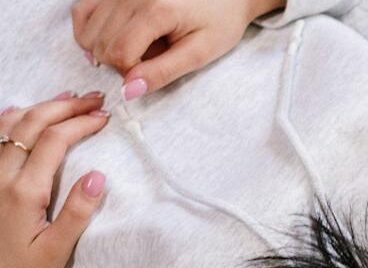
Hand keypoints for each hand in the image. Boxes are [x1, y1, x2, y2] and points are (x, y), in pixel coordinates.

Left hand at [0, 93, 111, 267]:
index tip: (106, 117)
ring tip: (66, 99)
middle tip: (94, 99)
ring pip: (8, 127)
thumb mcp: (57, 252)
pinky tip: (18, 112)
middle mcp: (1, 178)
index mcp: (24, 192)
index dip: (81, 123)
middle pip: (31, 125)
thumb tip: (98, 176)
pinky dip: (7, 120)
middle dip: (63, 106)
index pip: (55, 141)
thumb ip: (77, 212)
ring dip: (39, 107)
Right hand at [72, 0, 286, 100]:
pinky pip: (83, 11)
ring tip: (139, 46)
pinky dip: (91, 30)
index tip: (151, 73)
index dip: (131, 73)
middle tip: (149, 60)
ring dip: (106, 48)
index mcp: (157, 10)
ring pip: (88, 31)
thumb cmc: (219, 22)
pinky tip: (113, 37)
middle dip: (120, 62)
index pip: (120, 54)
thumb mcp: (200, 52)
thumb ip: (163, 72)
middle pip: (101, 44)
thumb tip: (128, 92)